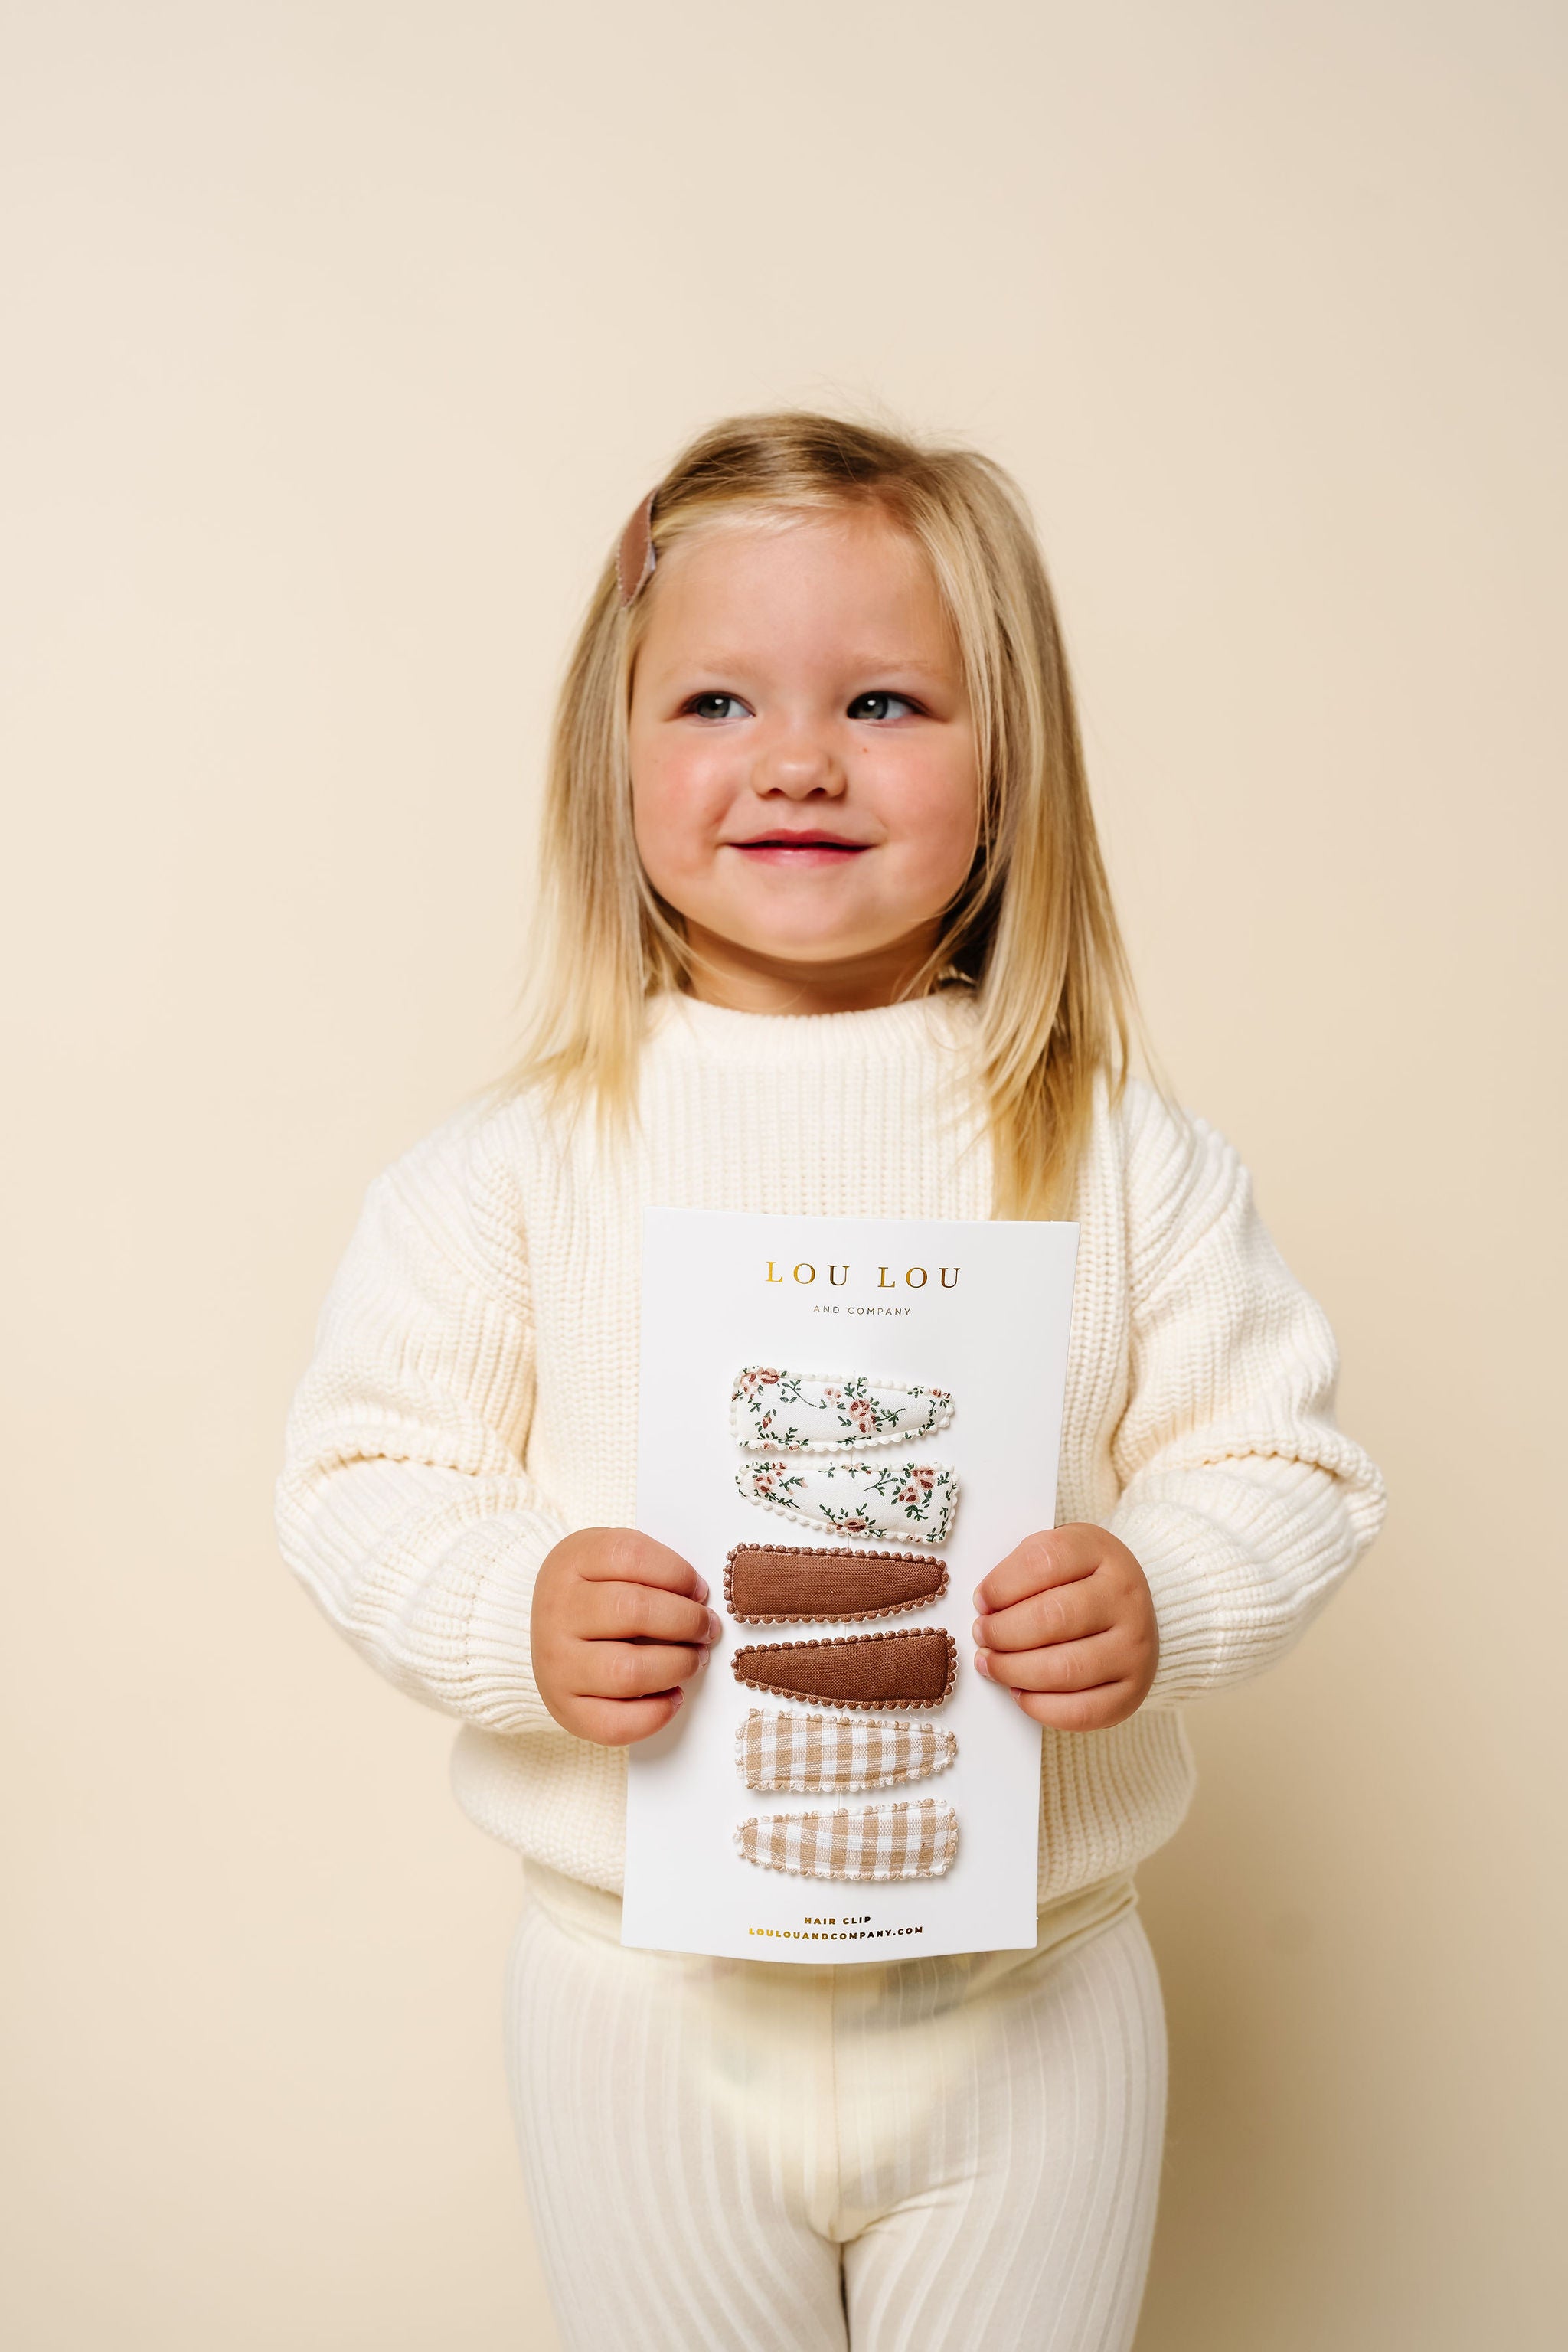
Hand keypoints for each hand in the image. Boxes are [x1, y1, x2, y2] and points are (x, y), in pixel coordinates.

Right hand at [531, 1528, 719, 1745]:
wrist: (544, 1631)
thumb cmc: (595, 1593)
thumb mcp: (612, 1561)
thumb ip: (652, 1569)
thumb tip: (700, 1602)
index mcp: (573, 1561)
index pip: (631, 1556)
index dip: (678, 1573)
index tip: (699, 1591)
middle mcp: (558, 1611)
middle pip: (634, 1611)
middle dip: (688, 1622)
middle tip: (707, 1628)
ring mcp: (556, 1663)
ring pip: (628, 1671)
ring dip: (678, 1666)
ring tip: (694, 1659)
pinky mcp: (564, 1708)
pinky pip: (616, 1723)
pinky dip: (656, 1713)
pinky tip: (672, 1695)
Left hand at [972, 1524, 1157, 1730]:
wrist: (1133, 1612)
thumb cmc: (1081, 1582)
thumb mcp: (1058, 1554)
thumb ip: (1021, 1570)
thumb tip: (985, 1606)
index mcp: (1101, 1552)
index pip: (1044, 1562)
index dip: (1001, 1585)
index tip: (981, 1600)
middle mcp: (1125, 1598)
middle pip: (1052, 1618)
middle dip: (1002, 1632)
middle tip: (981, 1635)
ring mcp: (1134, 1648)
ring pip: (1064, 1668)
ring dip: (1012, 1670)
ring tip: (990, 1663)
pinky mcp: (1132, 1691)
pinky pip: (1081, 1711)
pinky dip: (1039, 1706)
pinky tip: (1019, 1691)